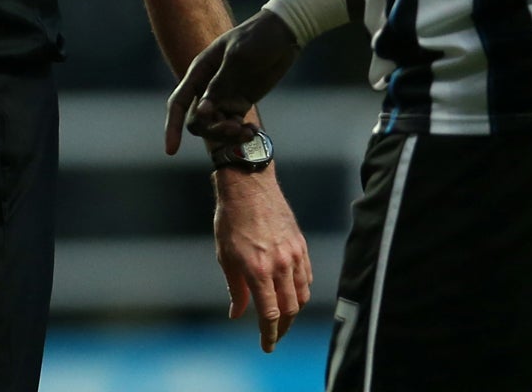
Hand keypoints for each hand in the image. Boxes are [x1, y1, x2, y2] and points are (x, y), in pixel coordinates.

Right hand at [165, 9, 300, 153]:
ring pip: (216, 127)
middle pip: (198, 121)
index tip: (172, 151)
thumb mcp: (238, 58)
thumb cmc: (257, 39)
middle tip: (235, 129)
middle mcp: (207, 87)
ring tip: (249, 132)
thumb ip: (220, 85)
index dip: (172, 127)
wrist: (282, 34)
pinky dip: (242, 133)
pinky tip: (254, 131)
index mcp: (200, 72)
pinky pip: (234, 126)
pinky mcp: (241, 103)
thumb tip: (203, 111)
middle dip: (213, 131)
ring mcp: (225, 96)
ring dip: (229, 135)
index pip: (179, 103)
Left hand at [213, 166, 312, 351]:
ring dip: (294, 311)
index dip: (269, 335)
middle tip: (274, 335)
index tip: (266, 346)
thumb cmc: (230, 219)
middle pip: (290, 309)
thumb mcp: (225, 255)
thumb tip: (237, 314)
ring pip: (302, 294)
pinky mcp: (301, 245)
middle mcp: (280, 265)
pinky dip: (301, 290)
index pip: (270, 314)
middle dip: (283, 328)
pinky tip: (292, 293)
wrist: (249, 186)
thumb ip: (235, 288)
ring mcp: (293, 255)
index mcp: (258, 270)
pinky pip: (306, 276)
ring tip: (283, 318)